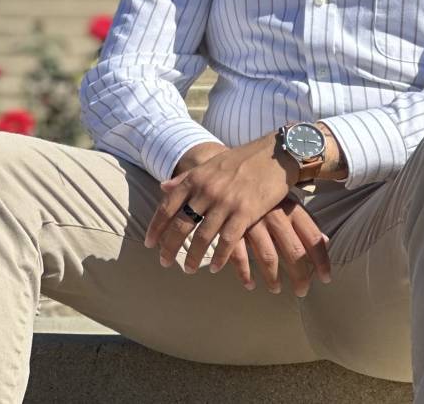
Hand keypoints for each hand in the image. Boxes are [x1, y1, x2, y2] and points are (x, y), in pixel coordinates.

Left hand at [144, 134, 292, 273]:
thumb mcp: (209, 164)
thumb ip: (185, 177)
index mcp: (195, 178)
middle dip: (170, 247)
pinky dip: (219, 256)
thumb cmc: (241, 160)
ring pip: (203, 237)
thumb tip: (162, 187)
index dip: (156, 228)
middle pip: (181, 225)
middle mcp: (206, 191)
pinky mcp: (245, 213)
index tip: (149, 244)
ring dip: (193, 257)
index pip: (167, 207)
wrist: (274, 155)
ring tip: (188, 269)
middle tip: (164, 262)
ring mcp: (225, 203)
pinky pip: (228, 241)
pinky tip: (214, 267)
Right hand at [217, 198, 332, 295]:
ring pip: (268, 258)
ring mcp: (253, 223)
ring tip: (276, 289)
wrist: (230, 175)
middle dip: (300, 277)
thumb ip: (305, 222)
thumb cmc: (263, 192)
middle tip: (302, 291)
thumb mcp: (286, 201)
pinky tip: (250, 284)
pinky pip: (239, 257)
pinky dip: (244, 274)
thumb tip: (326, 241)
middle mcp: (274, 216)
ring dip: (273, 279)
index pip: (313, 238)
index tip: (325, 279)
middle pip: (294, 253)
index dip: (321, 261)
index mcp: (290, 208)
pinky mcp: (232, 229)